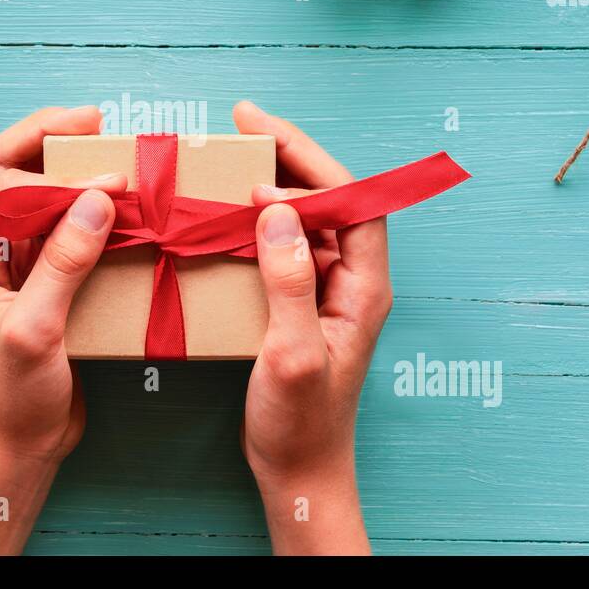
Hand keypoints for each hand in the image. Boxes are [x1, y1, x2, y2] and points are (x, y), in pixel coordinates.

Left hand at [0, 106, 125, 554]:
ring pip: (43, 196)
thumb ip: (63, 263)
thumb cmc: (8, 398)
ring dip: (78, 174)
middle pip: (14, 169)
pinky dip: (95, 214)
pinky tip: (127, 210)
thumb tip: (99, 199)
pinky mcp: (46, 282)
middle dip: (53, 140)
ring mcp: (17, 264)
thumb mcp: (34, 330)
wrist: (14, 448)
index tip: (110, 176)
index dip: (56, 168)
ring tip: (118, 156)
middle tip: (100, 121)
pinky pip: (68, 232)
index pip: (4, 179)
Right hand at [233, 101, 391, 554]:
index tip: (262, 145)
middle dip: (289, 153)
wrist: (296, 469)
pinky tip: (224, 209)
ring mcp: (324, 288)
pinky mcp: (297, 300)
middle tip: (243, 119)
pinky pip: (280, 243)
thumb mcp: (293, 354)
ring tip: (231, 150)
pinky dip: (254, 217)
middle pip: (330, 196)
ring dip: (270, 179)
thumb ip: (289, 283)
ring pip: (303, 215)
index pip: (352, 201)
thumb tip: (275, 210)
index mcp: (363, 287)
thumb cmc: (301, 422)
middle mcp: (350, 279)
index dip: (311, 165)